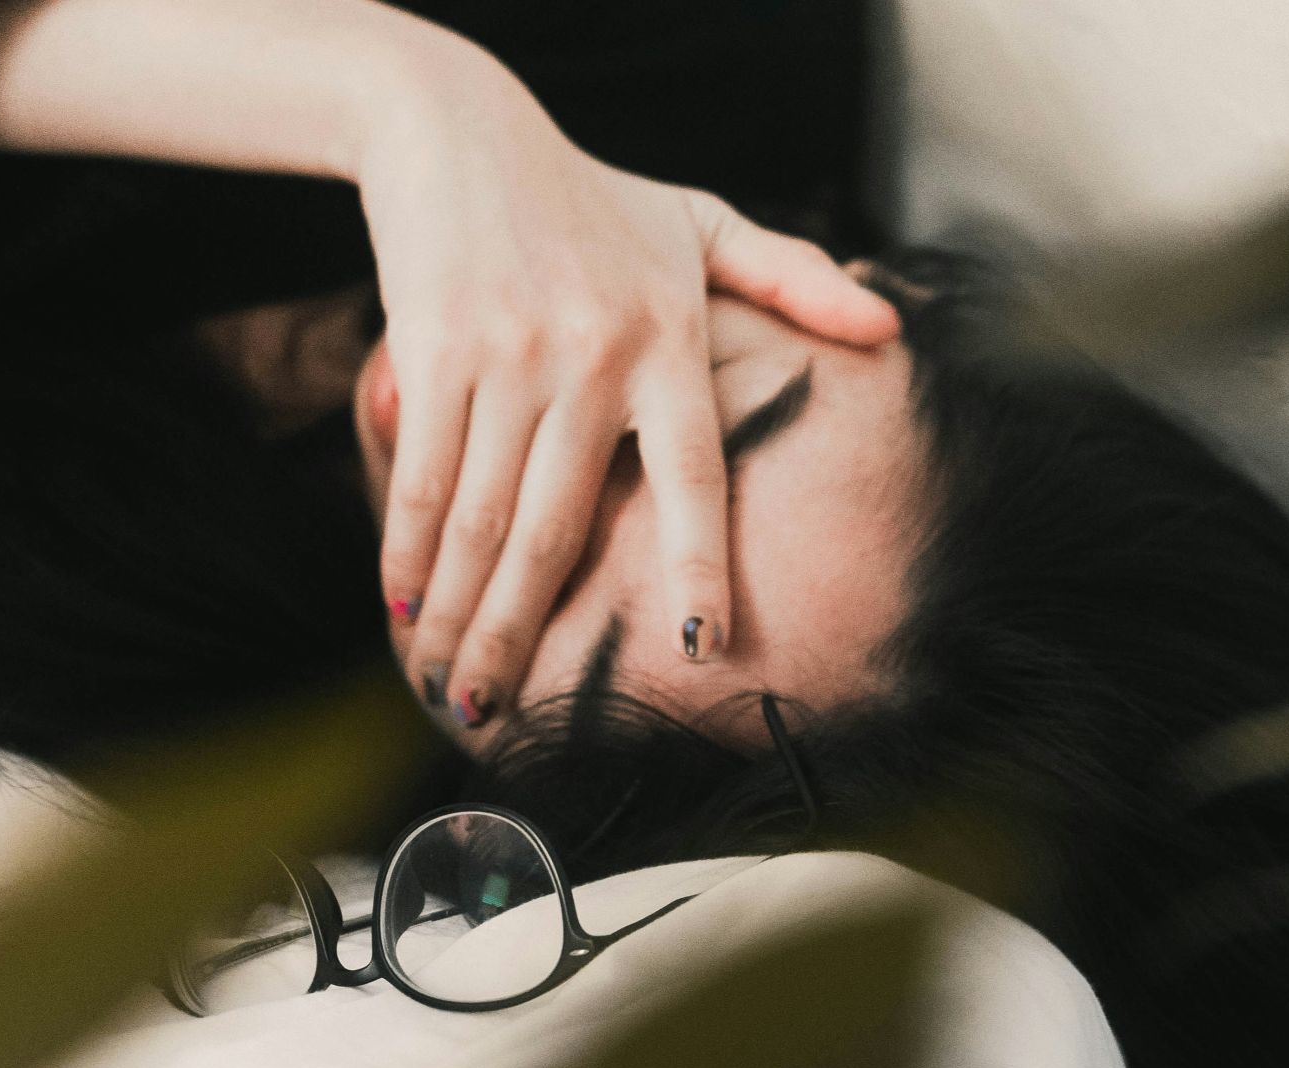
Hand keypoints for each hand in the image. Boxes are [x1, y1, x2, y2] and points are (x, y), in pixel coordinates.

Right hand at [357, 60, 898, 726]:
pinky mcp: (435, 347)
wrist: (459, 130)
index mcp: (668, 339)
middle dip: (518, 636)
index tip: (695, 647)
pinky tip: (400, 605)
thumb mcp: (700, 220)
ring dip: (457, 615)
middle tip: (493, 716)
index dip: (694, 566)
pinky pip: (424, 474)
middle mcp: (594, 356)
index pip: (694, 476)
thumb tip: (888, 332)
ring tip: (444, 686)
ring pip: (484, 516)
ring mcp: (510, 355)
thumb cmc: (589, 194)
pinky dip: (406, 548)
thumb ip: (790, 277)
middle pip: (558, 527)